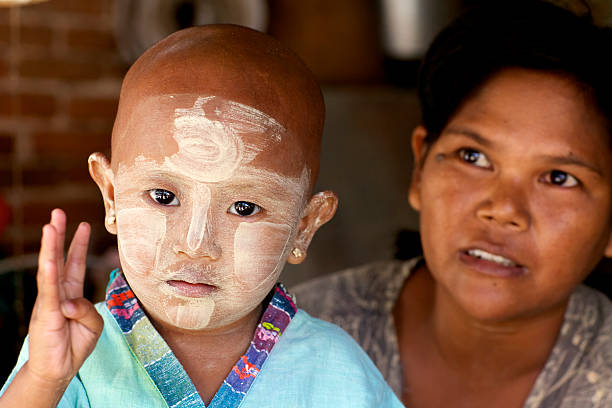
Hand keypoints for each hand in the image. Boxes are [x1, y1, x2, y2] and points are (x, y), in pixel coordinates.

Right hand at [26, 209, 103, 386]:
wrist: (58, 370)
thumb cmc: (75, 346)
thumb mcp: (93, 325)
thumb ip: (89, 309)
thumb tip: (70, 302)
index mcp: (71, 294)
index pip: (74, 264)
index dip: (78, 245)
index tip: (84, 225)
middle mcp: (58, 293)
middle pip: (59, 259)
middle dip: (59, 236)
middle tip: (58, 213)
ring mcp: (49, 302)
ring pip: (50, 269)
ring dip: (50, 247)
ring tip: (50, 226)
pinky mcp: (44, 314)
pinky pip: (48, 291)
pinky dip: (49, 274)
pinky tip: (49, 258)